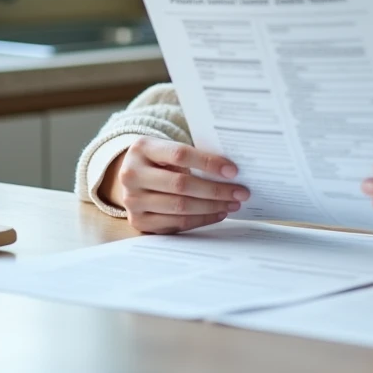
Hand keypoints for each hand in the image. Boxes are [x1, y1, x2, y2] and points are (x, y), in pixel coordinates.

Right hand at [101, 137, 249, 233]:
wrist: (132, 178)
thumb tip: (231, 171)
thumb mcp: (168, 149)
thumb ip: (193, 156)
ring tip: (232, 203)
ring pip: (180, 207)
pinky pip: (177, 223)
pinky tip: (218, 213)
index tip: (233, 171)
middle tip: (241, 192)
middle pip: (181, 185)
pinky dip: (201, 219)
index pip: (180, 155)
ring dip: (212, 207)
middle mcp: (132, 174)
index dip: (208, 163)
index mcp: (142, 148)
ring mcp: (133, 201)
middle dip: (216, 190)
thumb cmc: (160, 160)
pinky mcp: (139, 221)